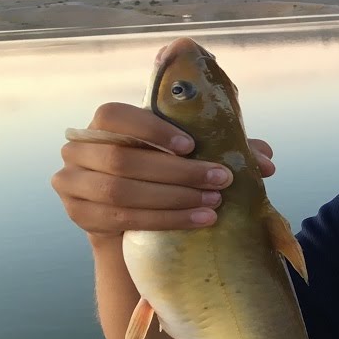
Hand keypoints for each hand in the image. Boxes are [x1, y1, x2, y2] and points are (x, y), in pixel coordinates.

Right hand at [52, 102, 275, 237]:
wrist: (129, 223)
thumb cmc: (162, 177)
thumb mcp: (188, 158)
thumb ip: (222, 149)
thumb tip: (266, 161)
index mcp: (104, 123)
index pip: (115, 115)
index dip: (152, 129)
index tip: (191, 146)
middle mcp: (79, 148)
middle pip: (124, 159)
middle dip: (179, 172)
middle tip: (221, 181)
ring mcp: (72, 182)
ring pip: (121, 191)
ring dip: (173, 198)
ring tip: (213, 204)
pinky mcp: (78, 214)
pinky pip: (121, 219)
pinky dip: (164, 219)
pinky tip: (197, 220)